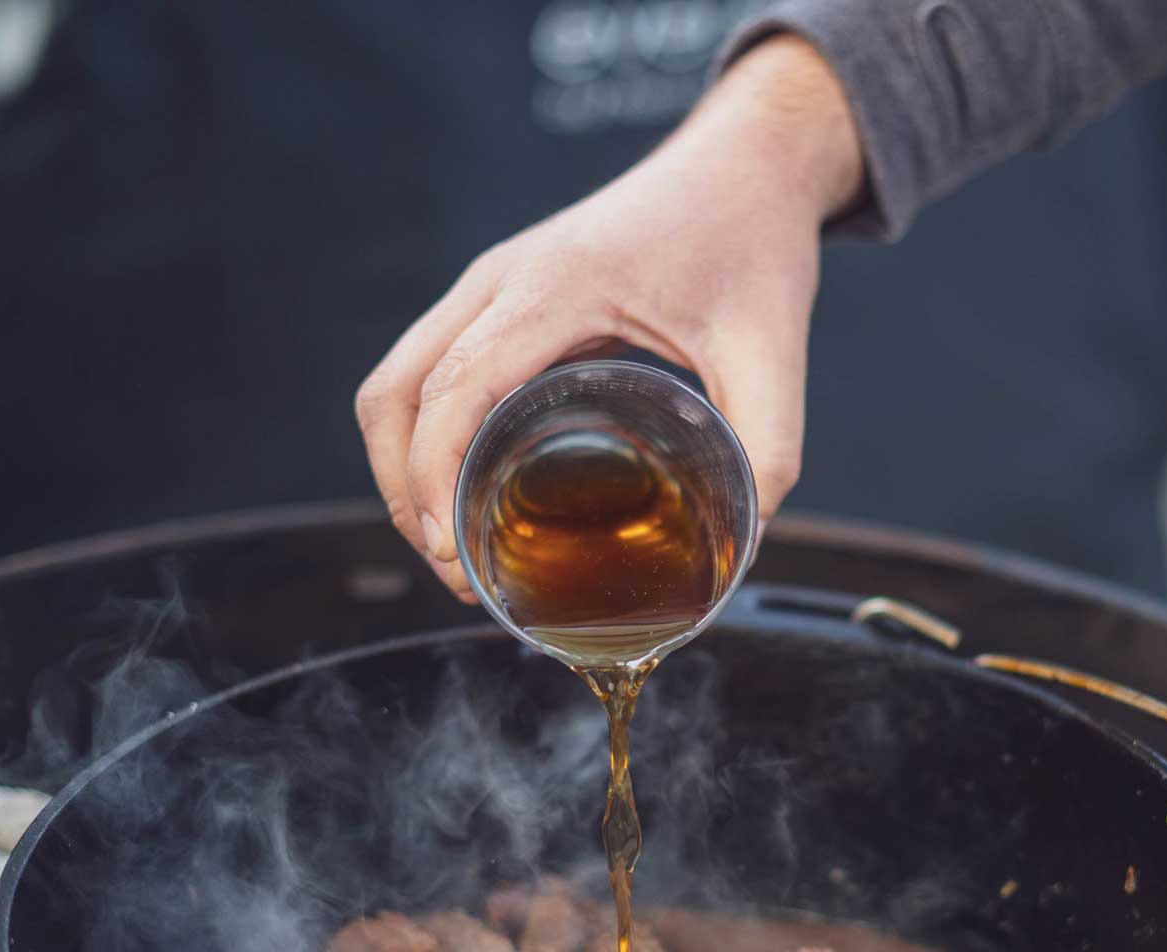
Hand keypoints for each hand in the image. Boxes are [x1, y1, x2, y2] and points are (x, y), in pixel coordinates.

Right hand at [355, 35, 864, 597]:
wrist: (743, 165)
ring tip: (451, 546)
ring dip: (403, 466)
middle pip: (394, 392)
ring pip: (397, 381)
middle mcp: (501, 280)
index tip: (456, 554)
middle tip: (455, 571)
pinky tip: (466, 489)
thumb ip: (766, 451)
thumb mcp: (772, 351)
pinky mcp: (499, 296)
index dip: (433, 479)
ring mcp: (490, 284)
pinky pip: (428, 370)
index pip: (452, 390)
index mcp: (554, 288)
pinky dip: (425, 434)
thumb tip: (741, 551)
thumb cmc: (753, 242)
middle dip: (403, 491)